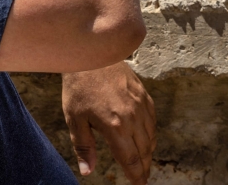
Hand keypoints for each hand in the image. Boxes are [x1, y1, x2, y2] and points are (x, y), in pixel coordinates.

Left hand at [62, 61, 155, 183]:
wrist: (90, 55)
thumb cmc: (78, 87)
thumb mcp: (74, 119)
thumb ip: (84, 147)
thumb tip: (88, 172)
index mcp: (115, 126)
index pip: (131, 159)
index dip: (136, 176)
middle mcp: (132, 117)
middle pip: (144, 150)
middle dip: (144, 167)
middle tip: (143, 178)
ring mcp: (140, 104)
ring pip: (151, 136)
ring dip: (149, 152)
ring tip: (144, 162)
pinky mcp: (143, 93)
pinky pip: (152, 119)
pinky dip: (151, 133)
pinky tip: (146, 138)